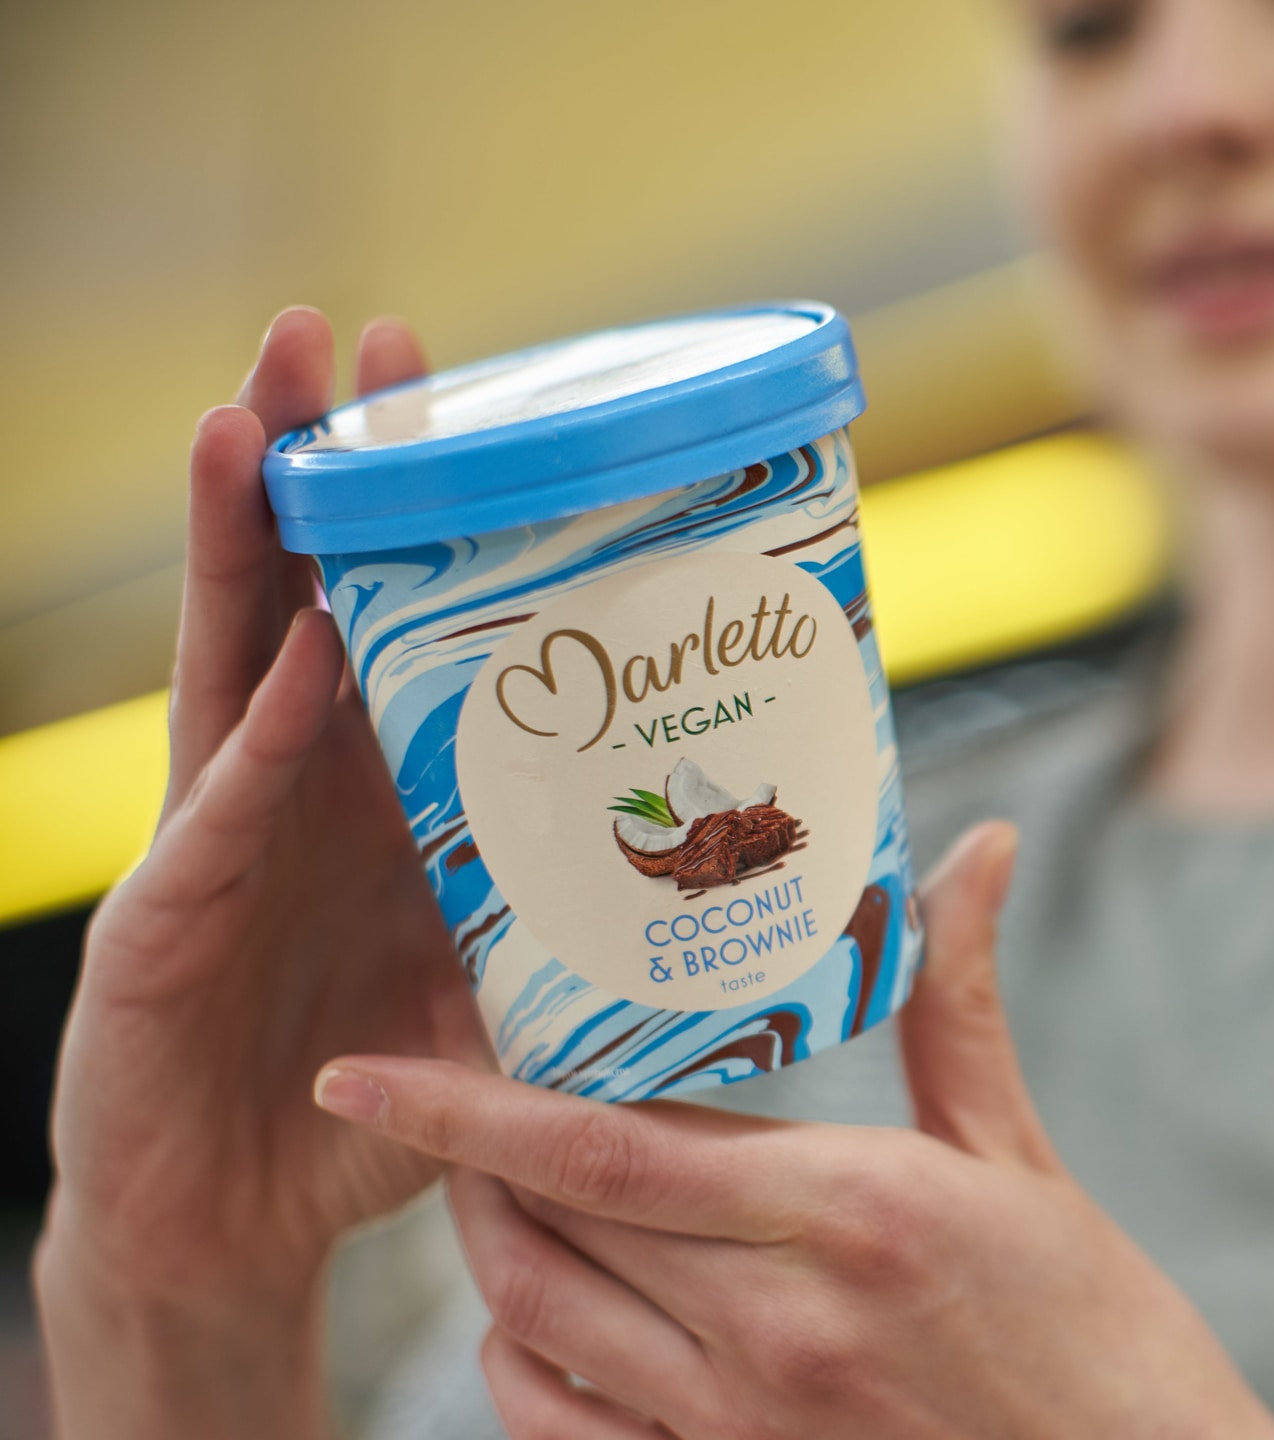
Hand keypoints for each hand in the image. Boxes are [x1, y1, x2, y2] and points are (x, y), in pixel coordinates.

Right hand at [36, 309, 488, 1436]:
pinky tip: (292, 654)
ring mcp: (213, 842)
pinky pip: (219, 817)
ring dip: (244, 539)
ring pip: (224, 661)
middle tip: (345, 332)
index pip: (381, 612)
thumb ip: (583, 929)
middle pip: (294, 589)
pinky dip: (259, 738)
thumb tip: (744, 885)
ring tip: (258, 416)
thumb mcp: (499, 993)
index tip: (461, 387)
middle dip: (318, 462)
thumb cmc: (364, 1101)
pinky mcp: (163, 926)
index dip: (409, 504)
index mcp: (362, 788)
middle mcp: (285, 788)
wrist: (238, 1228)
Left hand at [314, 822, 1273, 1439]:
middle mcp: (774, 1325)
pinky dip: (520, 1366)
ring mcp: (742, 1426)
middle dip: (465, 1153)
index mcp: (847, 1212)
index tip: (371, 1063)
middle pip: (547, 1227)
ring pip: (538, 1325)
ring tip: (478, 1180)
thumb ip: (962, 1003)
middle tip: (434, 1078)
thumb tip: (979, 848)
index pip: (605, 1149)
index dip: (469, 1106)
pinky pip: (568, 1432)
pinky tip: (533, 1316)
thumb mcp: (1022, 1159)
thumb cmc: (1096, 1331)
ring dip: (485, 1247)